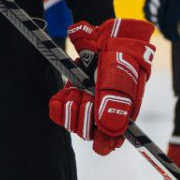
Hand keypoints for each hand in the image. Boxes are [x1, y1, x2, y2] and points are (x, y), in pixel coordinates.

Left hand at [48, 18, 155, 154]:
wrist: (109, 36)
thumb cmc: (121, 58)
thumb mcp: (120, 80)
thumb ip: (114, 105)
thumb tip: (109, 131)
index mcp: (120, 115)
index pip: (108, 143)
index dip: (102, 142)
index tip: (97, 132)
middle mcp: (101, 112)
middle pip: (87, 133)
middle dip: (84, 117)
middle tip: (87, 97)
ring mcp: (86, 102)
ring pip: (72, 122)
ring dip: (72, 108)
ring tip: (77, 91)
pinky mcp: (72, 91)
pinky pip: (58, 109)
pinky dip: (59, 103)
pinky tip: (65, 93)